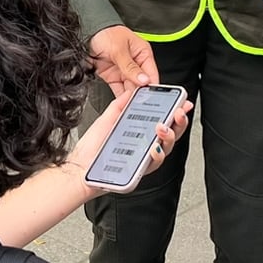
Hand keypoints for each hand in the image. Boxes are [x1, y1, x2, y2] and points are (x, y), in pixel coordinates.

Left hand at [64, 92, 192, 191]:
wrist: (78, 169)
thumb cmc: (92, 149)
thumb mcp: (107, 119)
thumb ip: (121, 105)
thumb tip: (132, 91)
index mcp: (141, 133)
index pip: (164, 121)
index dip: (176, 112)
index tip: (183, 102)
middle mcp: (145, 146)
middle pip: (171, 134)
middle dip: (179, 122)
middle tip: (179, 112)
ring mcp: (143, 159)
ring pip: (166, 149)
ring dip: (169, 136)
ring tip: (163, 127)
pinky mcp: (138, 171)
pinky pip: (153, 164)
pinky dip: (156, 154)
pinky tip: (154, 146)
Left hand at [89, 25, 158, 96]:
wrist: (87, 34)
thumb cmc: (105, 34)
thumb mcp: (119, 49)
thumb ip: (130, 67)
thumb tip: (144, 79)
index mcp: (142, 53)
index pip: (151, 72)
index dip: (151, 84)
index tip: (150, 96)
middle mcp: (135, 63)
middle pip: (141, 83)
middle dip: (140, 93)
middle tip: (138, 102)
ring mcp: (124, 71)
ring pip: (131, 88)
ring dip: (130, 96)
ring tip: (130, 104)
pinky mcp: (113, 77)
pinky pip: (119, 89)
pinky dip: (120, 97)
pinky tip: (122, 103)